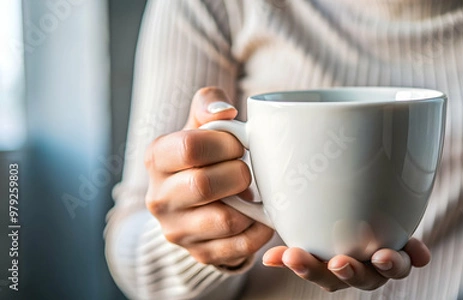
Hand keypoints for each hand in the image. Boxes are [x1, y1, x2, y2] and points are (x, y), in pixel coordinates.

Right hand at [145, 87, 273, 267]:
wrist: (195, 201)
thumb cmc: (205, 154)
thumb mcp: (200, 124)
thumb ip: (209, 104)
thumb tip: (224, 112)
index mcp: (156, 158)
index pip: (188, 147)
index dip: (224, 143)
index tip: (238, 144)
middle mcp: (158, 197)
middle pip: (204, 186)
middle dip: (238, 174)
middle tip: (247, 170)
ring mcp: (177, 230)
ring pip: (226, 221)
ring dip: (250, 204)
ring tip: (251, 193)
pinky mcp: (199, 253)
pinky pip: (240, 246)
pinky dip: (259, 229)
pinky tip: (259, 215)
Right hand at [262, 238, 430, 291]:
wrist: (365, 217)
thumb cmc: (331, 232)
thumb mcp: (310, 238)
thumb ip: (292, 251)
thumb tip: (269, 258)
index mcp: (336, 270)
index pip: (321, 274)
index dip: (308, 269)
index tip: (291, 256)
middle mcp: (364, 271)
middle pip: (357, 277)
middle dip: (347, 273)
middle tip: (337, 262)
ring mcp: (387, 263)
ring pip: (390, 270)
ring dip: (386, 265)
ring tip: (381, 256)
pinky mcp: (409, 251)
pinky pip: (416, 256)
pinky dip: (418, 255)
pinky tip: (420, 252)